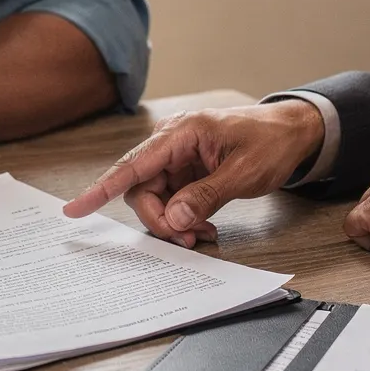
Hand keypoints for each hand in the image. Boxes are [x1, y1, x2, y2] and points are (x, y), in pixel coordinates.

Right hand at [62, 101, 326, 246]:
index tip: (75, 209)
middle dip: (159, 220)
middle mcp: (172, 144)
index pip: (132, 165)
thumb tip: (173, 219)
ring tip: (202, 235)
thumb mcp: (243, 172)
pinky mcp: (187, 173)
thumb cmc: (271, 141)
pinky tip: (205, 229)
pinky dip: (185, 219)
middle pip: (141, 190)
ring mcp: (179, 159)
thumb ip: (206, 196)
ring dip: (174, 223)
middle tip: (188, 239)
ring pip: (156, 200)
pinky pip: (173, 202)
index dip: (101, 189)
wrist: (294, 131)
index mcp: (181, 133)